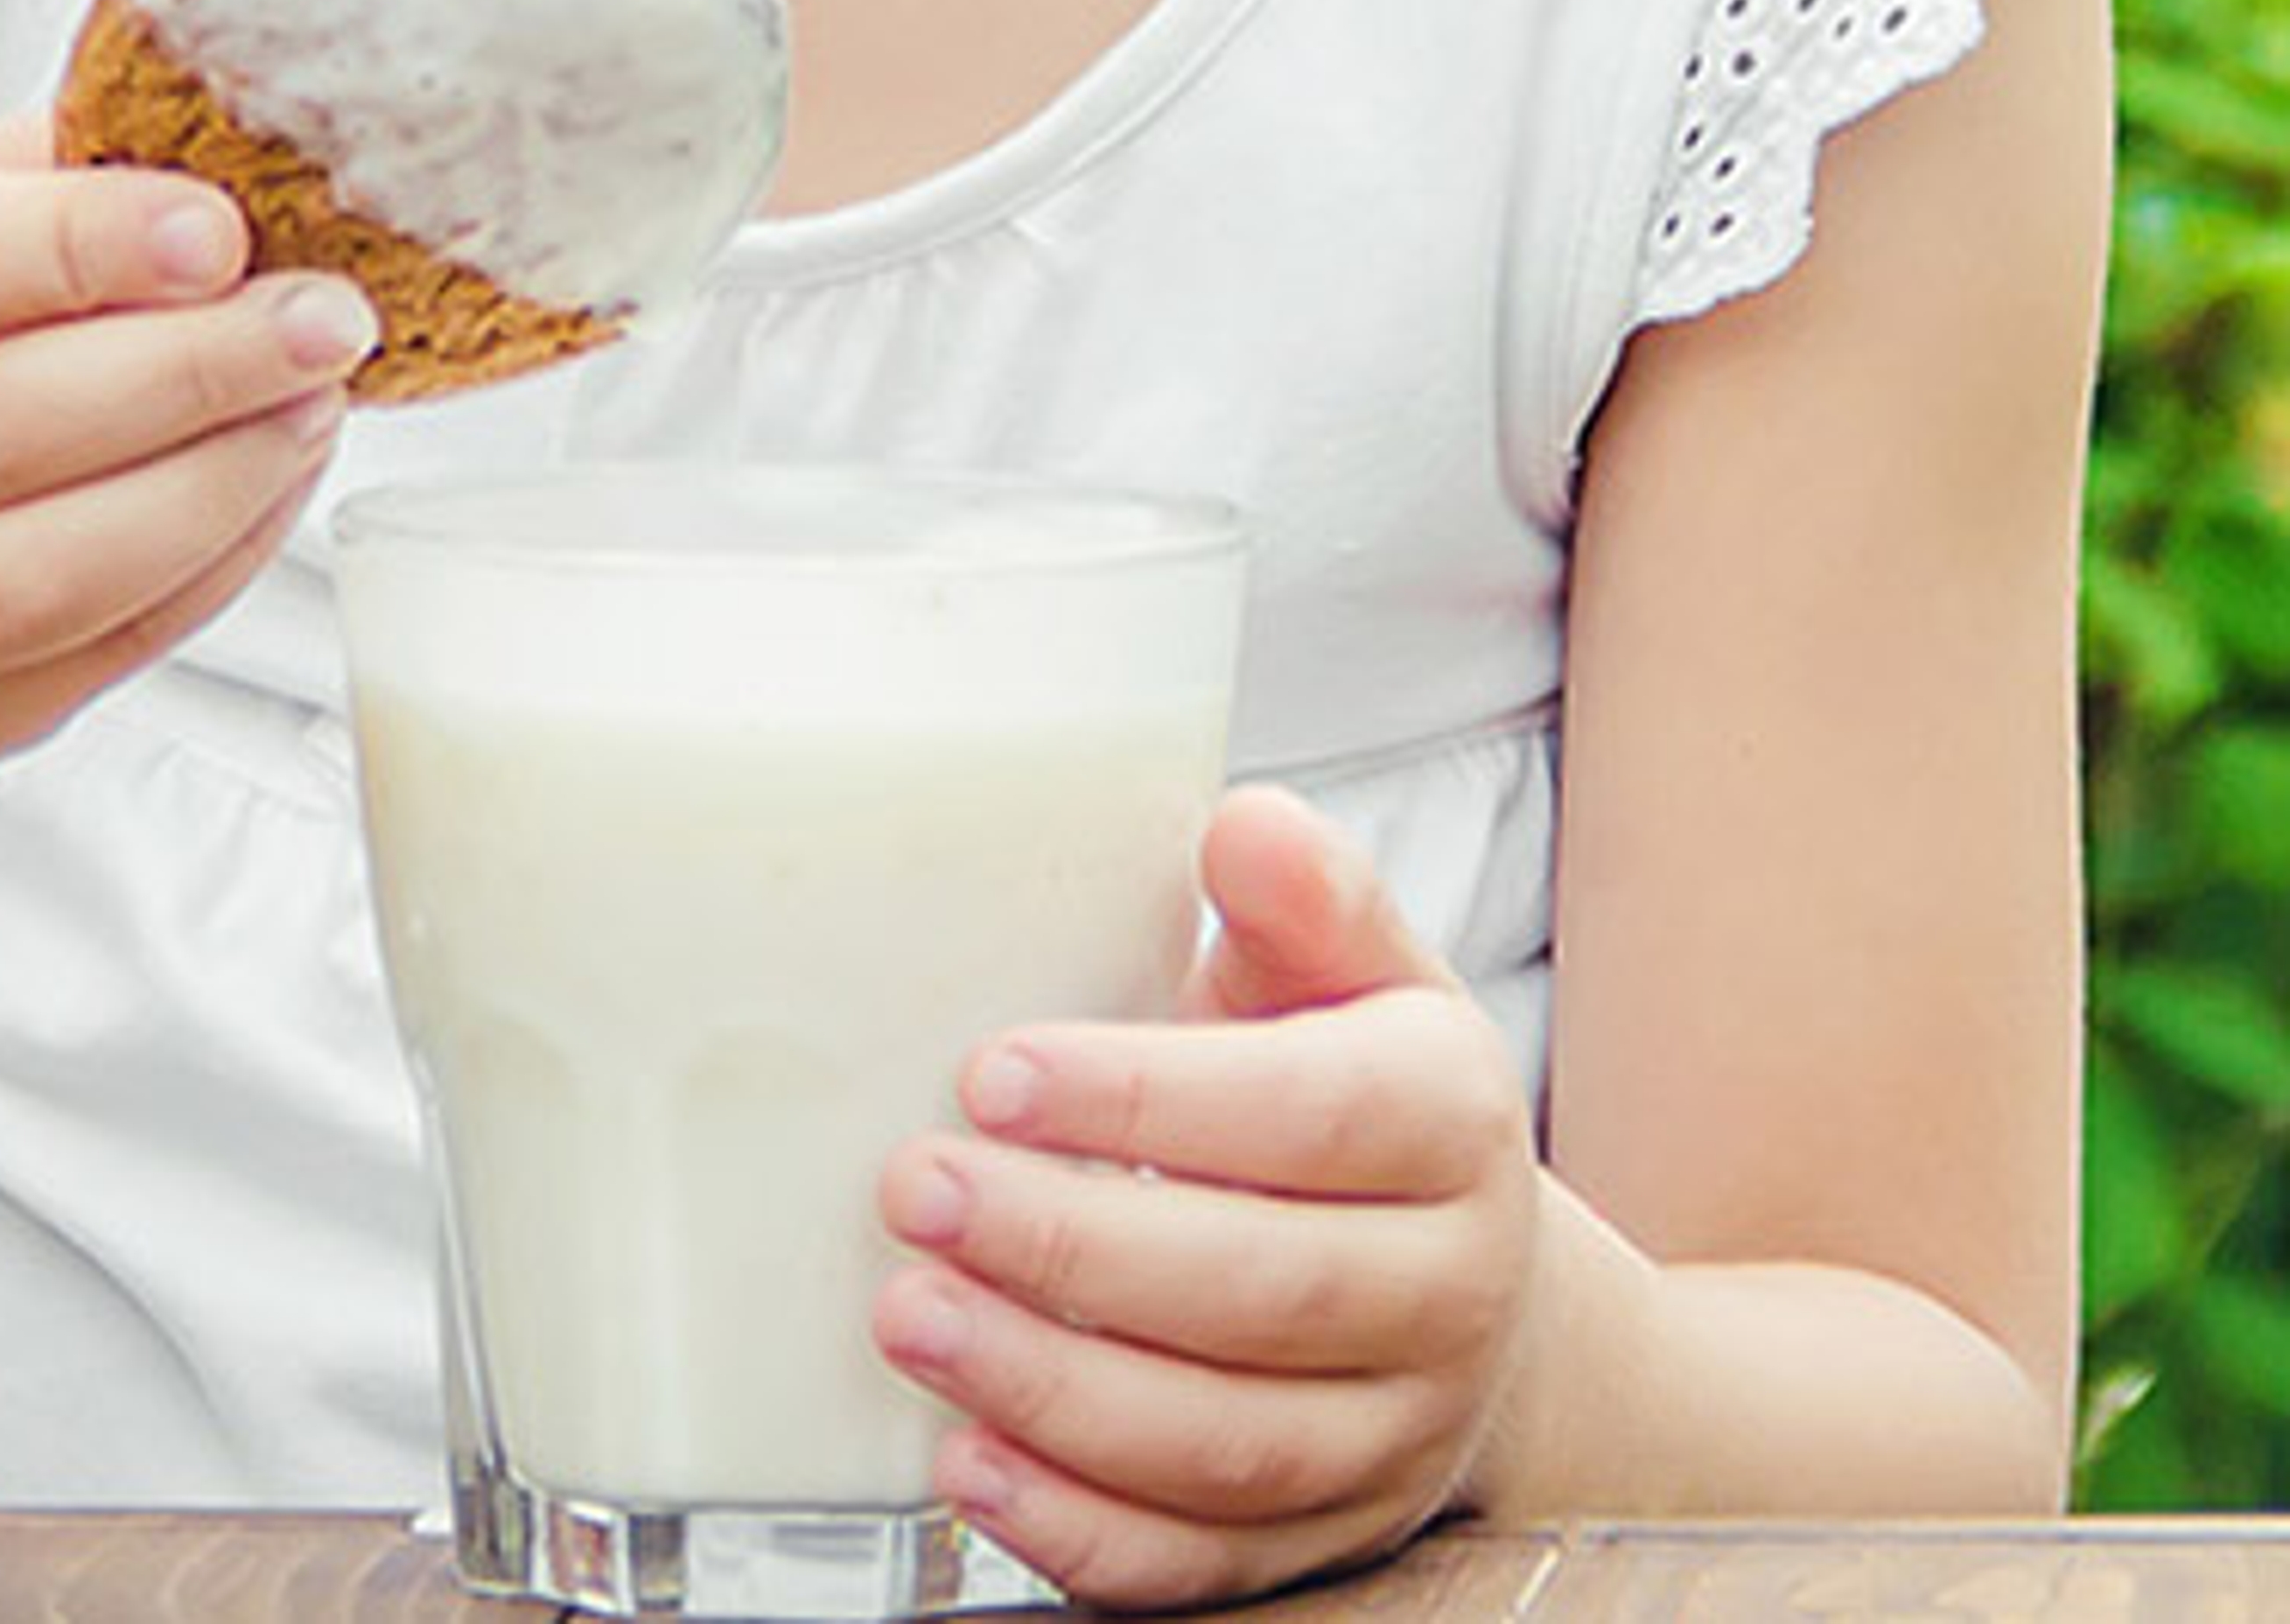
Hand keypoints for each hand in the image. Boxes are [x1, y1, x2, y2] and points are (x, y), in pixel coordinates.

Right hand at [0, 117, 370, 798]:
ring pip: (33, 578)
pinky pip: (72, 663)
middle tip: (323, 320)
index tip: (219, 231)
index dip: (65, 247)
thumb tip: (230, 162)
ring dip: (210, 490)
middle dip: (185, 371)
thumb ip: (35, 178)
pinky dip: (199, 576)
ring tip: (312, 405)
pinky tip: (265, 491)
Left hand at [873, 784, 1539, 1608]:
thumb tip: (1241, 827)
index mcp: (1452, 1118)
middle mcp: (1449, 1288)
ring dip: (1053, 1390)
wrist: (1469, 1268)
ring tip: (908, 1316)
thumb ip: (1303, 894)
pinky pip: (1208, 1561)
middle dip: (1070, 1248)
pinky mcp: (1334, 1535)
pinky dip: (1082, 1529)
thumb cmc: (1359, 1082)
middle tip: (915, 1189)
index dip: (1150, 1100)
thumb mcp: (1352, 966)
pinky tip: (968, 1463)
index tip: (992, 1075)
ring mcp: (1398, 1431)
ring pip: (1229, 1444)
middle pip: (1261, 1290)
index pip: (1313, 1117)